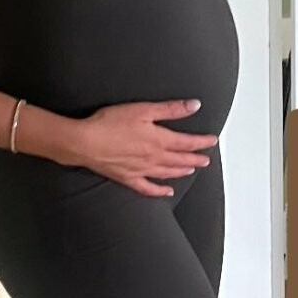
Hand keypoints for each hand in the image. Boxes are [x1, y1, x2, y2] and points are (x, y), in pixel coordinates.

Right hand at [70, 99, 217, 196]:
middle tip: (206, 159)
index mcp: (159, 139)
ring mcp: (141, 170)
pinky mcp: (128, 178)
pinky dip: (160, 191)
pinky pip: (148, 188)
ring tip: (192, 169)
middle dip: (196, 158)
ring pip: (168, 173)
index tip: (212, 141)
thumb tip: (194, 106)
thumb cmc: (110, 123)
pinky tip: (167, 191)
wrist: (85, 143)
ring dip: (182, 171)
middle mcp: (154, 157)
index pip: (187, 142)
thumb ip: (170, 109)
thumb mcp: (143, 109)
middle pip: (180, 159)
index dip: (202, 142)